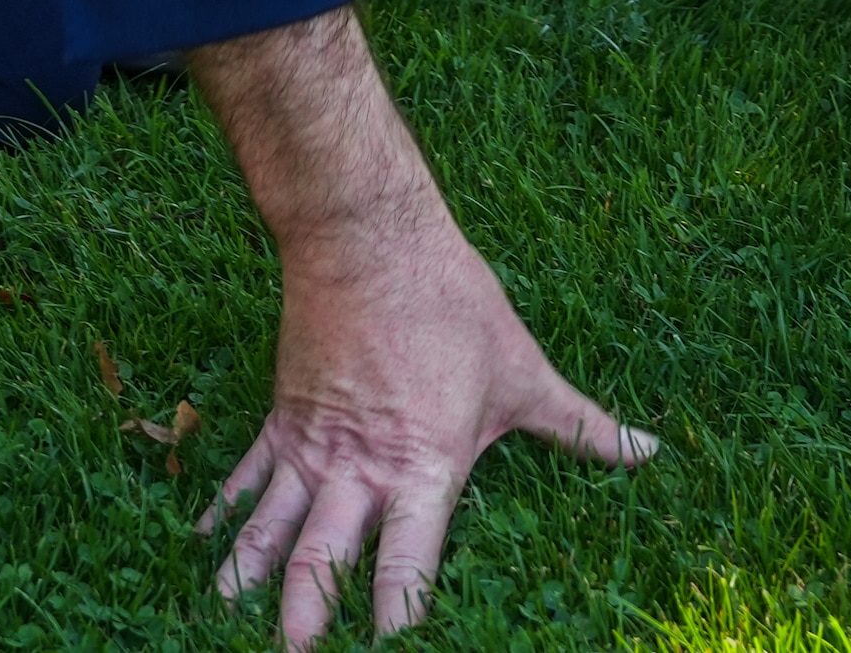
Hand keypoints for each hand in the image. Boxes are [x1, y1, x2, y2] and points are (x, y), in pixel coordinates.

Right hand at [184, 7, 654, 643]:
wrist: (371, 238)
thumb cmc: (453, 304)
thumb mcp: (525, 372)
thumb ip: (583, 427)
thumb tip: (648, 451)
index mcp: (425, 469)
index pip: (408, 570)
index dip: (399, 622)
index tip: (392, 650)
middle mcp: (361, 470)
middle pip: (323, 564)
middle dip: (307, 620)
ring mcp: (314, 446)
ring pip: (271, 531)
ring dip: (250, 582)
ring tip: (227, 620)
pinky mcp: (284, 418)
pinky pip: (246, 479)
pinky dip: (224, 517)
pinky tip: (202, 548)